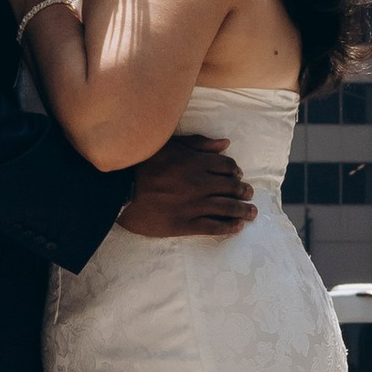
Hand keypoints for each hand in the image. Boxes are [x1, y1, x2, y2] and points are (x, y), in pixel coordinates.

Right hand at [117, 132, 255, 240]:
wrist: (120, 190)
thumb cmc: (141, 163)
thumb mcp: (169, 145)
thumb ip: (198, 143)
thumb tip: (225, 144)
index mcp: (196, 162)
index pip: (226, 167)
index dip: (235, 171)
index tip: (239, 175)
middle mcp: (199, 184)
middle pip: (231, 187)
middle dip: (243, 191)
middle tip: (249, 194)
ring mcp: (193, 205)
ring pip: (226, 208)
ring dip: (243, 210)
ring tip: (251, 213)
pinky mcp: (184, 224)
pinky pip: (213, 227)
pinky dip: (228, 227)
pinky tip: (237, 227)